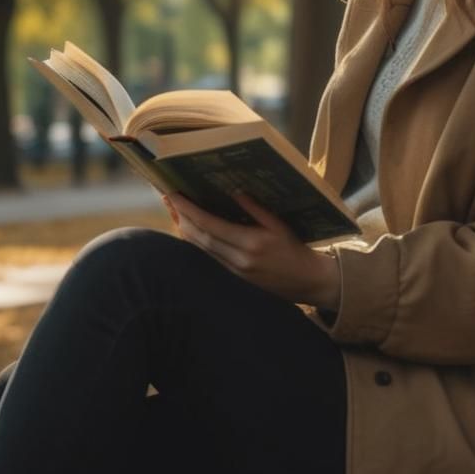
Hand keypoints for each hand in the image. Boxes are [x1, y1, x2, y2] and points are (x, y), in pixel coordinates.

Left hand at [162, 190, 340, 309]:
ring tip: (174, 212)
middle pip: (200, 238)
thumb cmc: (294, 249)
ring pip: (200, 251)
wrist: (306, 281)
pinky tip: (189, 232)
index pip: (211, 225)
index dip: (190, 210)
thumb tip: (235, 192)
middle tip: (168, 199)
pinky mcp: (233, 279)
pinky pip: (207, 259)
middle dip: (181, 218)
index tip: (174, 195)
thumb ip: (255, 208)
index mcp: (251, 242)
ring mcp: (234, 272)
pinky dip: (195, 244)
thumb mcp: (279, 224)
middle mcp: (238, 259)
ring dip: (184, 231)